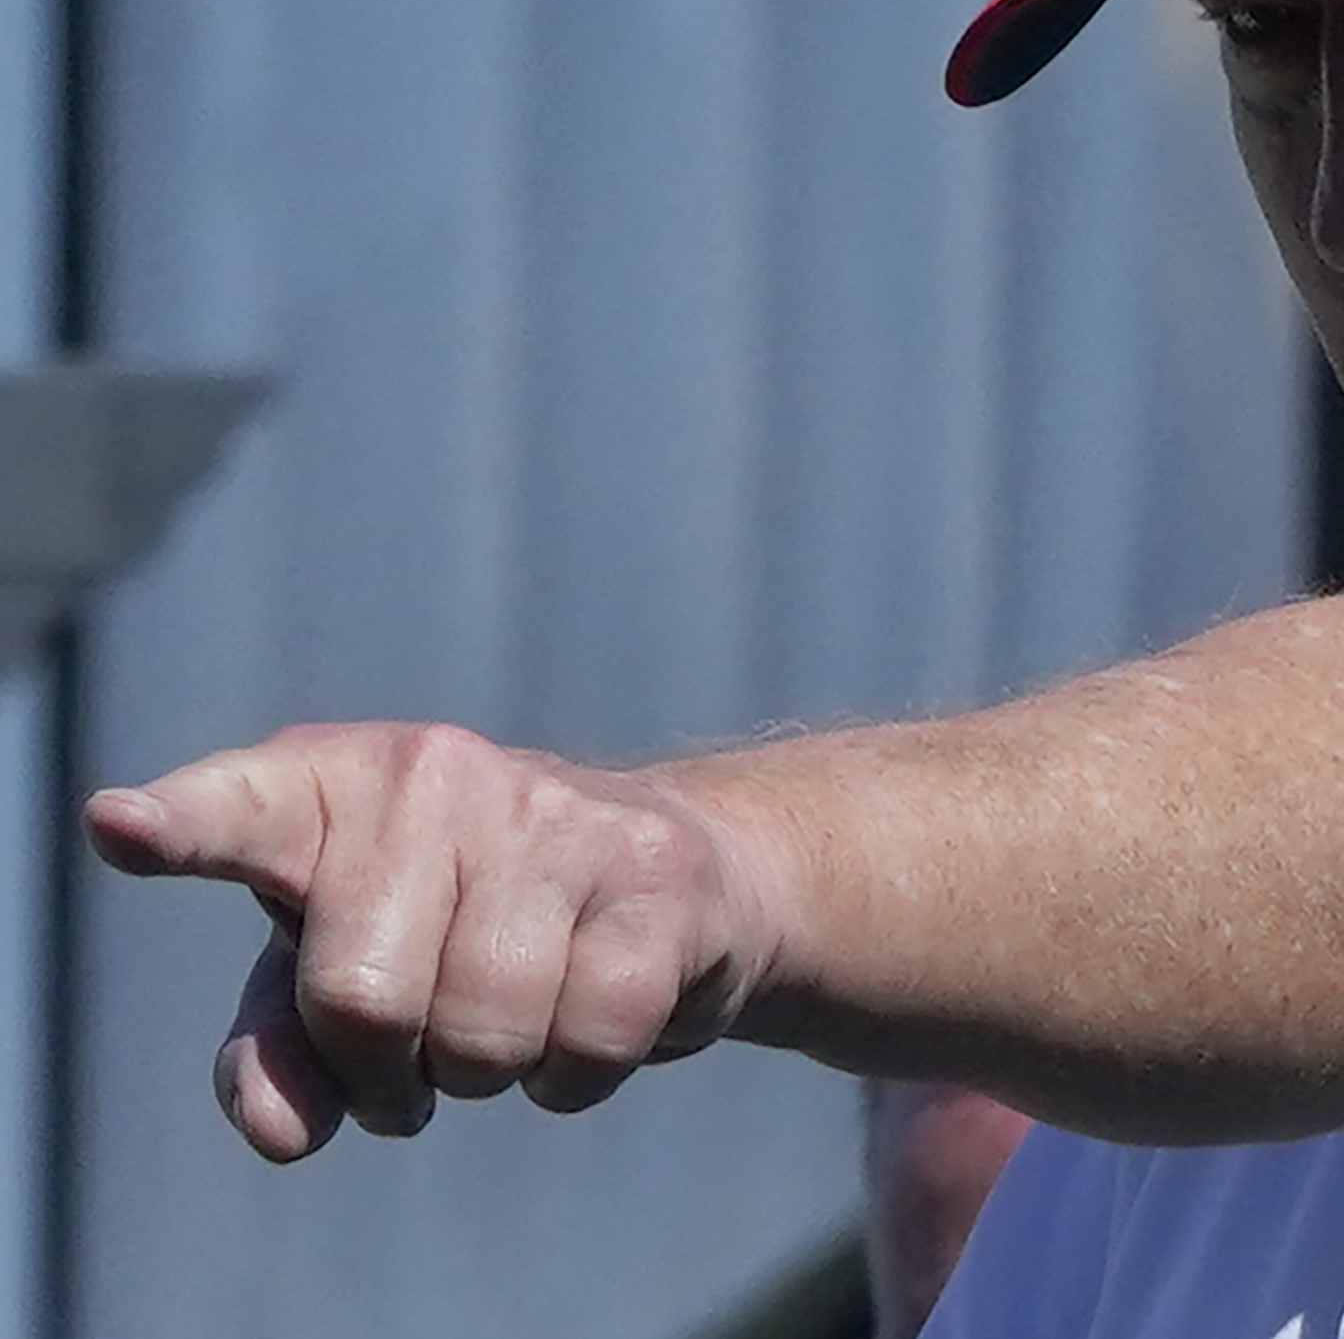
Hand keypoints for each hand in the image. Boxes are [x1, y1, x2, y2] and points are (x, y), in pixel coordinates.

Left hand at [85, 722, 777, 1160]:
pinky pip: (587, 1042)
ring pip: (483, 1034)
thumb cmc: (462, 925)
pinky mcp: (654, 869)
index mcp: (332, 785)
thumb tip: (283, 1132)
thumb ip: (277, 1050)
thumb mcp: (339, 975)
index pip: (243, 810)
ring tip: (510, 1015)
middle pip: (362, 1000)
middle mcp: (438, 772)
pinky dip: (575, 1075)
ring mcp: (553, 811)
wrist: (661, 876)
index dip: (183, 826)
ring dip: (488, 1073)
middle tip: (421, 1043)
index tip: (122, 827)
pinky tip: (585, 1011)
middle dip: (389, 1070)